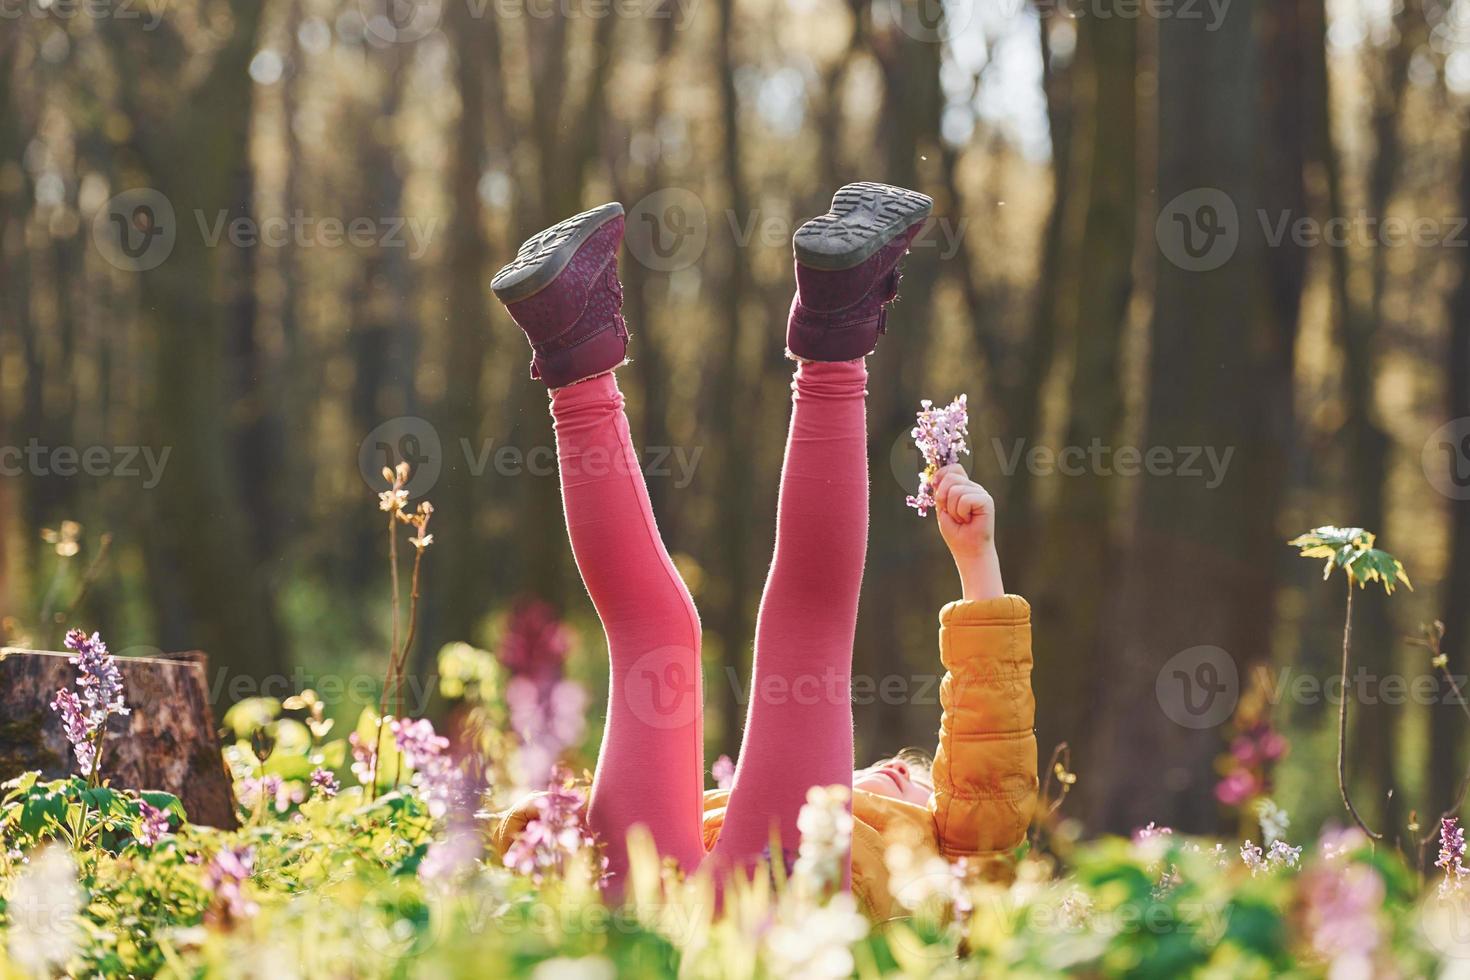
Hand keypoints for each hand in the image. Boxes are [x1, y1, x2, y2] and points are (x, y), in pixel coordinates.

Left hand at [933, 464, 1003, 600]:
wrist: (968, 550)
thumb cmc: (956, 532)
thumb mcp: (942, 508)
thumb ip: (941, 491)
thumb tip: (935, 477)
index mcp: (964, 487)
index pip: (953, 469)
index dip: (942, 475)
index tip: (936, 490)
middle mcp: (974, 488)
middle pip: (951, 477)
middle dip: (944, 498)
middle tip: (952, 514)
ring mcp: (981, 493)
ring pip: (956, 490)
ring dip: (953, 509)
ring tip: (961, 519)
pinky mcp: (986, 501)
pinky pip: (964, 499)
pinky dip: (961, 513)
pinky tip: (968, 520)